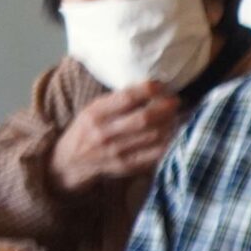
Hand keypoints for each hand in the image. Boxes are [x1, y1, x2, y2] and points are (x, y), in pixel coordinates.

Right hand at [51, 83, 180, 191]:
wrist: (71, 162)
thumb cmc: (87, 130)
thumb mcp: (93, 110)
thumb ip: (116, 100)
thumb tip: (151, 87)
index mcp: (95, 114)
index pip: (126, 98)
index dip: (148, 90)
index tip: (161, 85)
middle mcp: (105, 133)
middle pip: (144, 119)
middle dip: (165, 107)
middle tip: (175, 101)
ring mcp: (117, 151)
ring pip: (154, 136)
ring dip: (172, 124)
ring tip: (178, 115)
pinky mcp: (128, 165)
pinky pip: (156, 153)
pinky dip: (170, 142)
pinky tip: (176, 133)